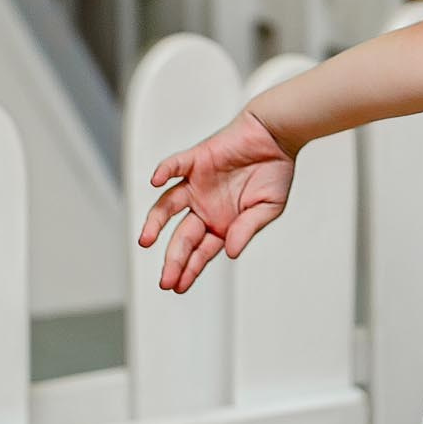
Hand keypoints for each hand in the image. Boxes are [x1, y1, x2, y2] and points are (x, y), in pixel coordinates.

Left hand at [136, 110, 294, 291]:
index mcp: (221, 223)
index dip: (189, 269)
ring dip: (155, 223)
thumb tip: (231, 252)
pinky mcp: (196, 160)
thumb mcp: (267, 209)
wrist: (276, 137)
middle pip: (182, 237)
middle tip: (166, 280)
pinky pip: (174, 166)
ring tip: (146, 241)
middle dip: (174, 260)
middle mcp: (204, 207)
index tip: (178, 286)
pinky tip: (156, 181)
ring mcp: (196, 185)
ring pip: (168, 206)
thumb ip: (247, 230)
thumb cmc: (274, 172)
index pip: (200, 251)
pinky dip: (164, 171)